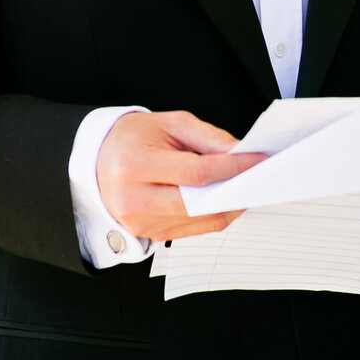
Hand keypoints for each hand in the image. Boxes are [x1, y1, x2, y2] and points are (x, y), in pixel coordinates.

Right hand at [95, 110, 264, 242]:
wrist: (99, 161)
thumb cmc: (134, 138)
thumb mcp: (169, 124)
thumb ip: (207, 138)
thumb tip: (241, 154)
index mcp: (134, 165)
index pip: (195, 172)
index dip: (232, 168)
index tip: (257, 161)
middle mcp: (134, 199)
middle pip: (199, 204)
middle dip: (235, 191)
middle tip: (260, 179)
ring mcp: (140, 222)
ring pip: (200, 221)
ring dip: (229, 206)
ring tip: (246, 188)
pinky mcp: (149, 235)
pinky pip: (193, 230)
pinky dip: (214, 216)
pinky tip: (225, 200)